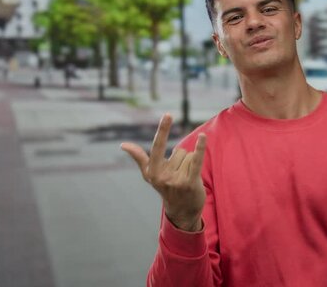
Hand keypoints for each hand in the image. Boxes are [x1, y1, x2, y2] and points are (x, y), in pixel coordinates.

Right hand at [121, 113, 206, 231]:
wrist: (182, 212)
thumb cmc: (166, 188)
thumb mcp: (150, 175)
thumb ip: (139, 158)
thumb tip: (123, 144)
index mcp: (152, 172)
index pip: (157, 146)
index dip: (163, 129)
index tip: (168, 114)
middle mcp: (162, 176)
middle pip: (179, 151)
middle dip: (182, 159)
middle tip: (179, 175)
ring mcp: (176, 180)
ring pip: (189, 156)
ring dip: (190, 164)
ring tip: (187, 178)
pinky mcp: (190, 183)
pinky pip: (196, 160)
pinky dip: (200, 148)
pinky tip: (203, 137)